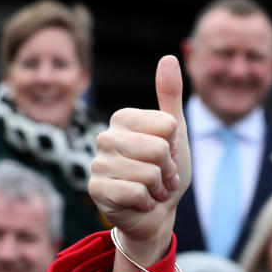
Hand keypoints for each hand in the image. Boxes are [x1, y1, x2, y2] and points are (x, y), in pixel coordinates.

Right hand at [89, 55, 191, 267]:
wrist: (156, 215)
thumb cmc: (165, 174)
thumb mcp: (176, 135)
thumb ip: (170, 97)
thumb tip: (170, 57)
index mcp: (123, 118)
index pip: (167, 126)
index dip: (175, 147)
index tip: (168, 157)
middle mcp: (105, 136)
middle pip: (158, 150)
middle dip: (168, 171)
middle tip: (160, 178)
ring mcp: (97, 163)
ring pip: (149, 174)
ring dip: (158, 189)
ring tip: (151, 191)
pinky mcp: (96, 189)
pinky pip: (136, 193)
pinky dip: (146, 203)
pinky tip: (139, 203)